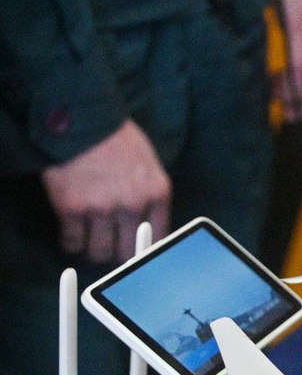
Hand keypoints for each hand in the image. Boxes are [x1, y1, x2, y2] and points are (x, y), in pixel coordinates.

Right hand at [40, 119, 170, 261]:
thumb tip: (151, 229)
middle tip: (109, 249)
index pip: (158, 240)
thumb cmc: (117, 139)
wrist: (81, 118)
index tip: (135, 253)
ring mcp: (102, 208)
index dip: (143, 250)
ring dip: (93, 251)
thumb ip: (152, 196)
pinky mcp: (72, 208)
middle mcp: (133, 205)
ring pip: (100, 252)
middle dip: (118, 255)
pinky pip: (72, 242)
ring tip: (88, 243)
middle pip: (128, 253)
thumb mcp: (150, 165)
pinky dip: (70, 243)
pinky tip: (71, 236)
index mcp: (157, 193)